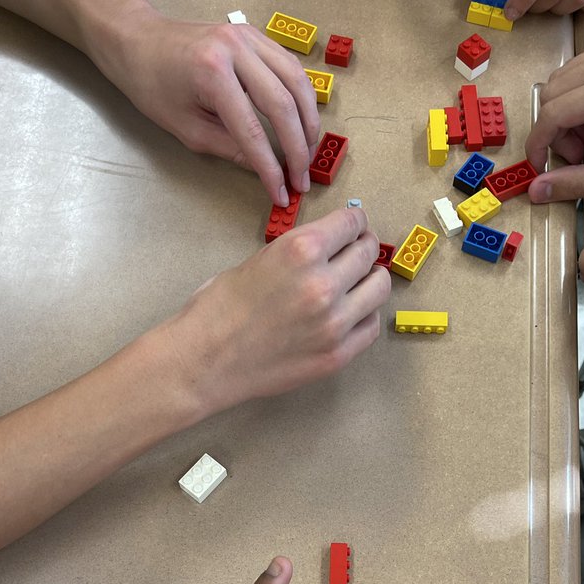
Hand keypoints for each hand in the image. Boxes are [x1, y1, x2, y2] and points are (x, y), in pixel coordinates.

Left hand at [92, 3, 319, 204]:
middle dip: (298, 148)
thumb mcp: (187, 128)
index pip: (253, 131)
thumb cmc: (154, 85)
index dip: (271, 168)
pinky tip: (303, 120)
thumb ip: (228, 148)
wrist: (140, 41)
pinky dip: (302, 96)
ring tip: (308, 152)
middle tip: (302, 178)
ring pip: (297, 81)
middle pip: (283, 104)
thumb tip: (262, 169)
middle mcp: (235, 49)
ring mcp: (248, 36)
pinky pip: (290, 66)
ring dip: (309, 121)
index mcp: (212, 74)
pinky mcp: (255, 34)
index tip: (282, 193)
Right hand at [162, 208, 390, 419]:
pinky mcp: (337, 355)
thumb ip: (299, 253)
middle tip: (356, 252)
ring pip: (379, 289)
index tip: (355, 226)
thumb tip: (329, 248)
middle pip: (368, 253)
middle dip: (363, 248)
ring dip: (370, 280)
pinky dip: (364, 315)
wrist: (204, 360)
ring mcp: (334, 324)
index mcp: (302, 250)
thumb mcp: (259, 259)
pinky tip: (351, 313)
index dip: (354, 222)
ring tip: (357, 283)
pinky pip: (370, 326)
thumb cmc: (218, 309)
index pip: (351, 223)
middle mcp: (324, 284)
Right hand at [525, 33, 583, 201]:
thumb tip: (536, 191)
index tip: (540, 167)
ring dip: (565, 114)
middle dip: (556, 130)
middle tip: (581, 155)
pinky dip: (578, 98)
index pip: (553, 112)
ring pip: (560, 80)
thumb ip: (579, 183)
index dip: (538, 145)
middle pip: (551, 93)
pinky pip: (578, 70)